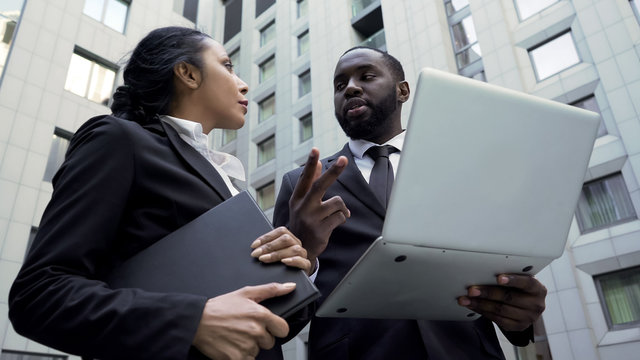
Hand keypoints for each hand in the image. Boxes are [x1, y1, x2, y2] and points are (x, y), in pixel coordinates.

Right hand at [192, 282, 294, 359]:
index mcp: (260, 315)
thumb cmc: (220, 307)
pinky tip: (232, 345)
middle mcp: (256, 331)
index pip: (283, 329)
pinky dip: (240, 356)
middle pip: (269, 342)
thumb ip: (271, 290)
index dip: (276, 328)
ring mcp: (247, 346)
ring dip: (249, 346)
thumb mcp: (246, 293)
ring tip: (235, 336)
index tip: (268, 327)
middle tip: (244, 329)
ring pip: (257, 351)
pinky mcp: (237, 358)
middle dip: (260, 337)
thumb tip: (290, 287)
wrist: (197, 321)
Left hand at [251, 227, 311, 274]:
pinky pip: (303, 261)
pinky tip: (283, 262)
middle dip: (269, 246)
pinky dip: (293, 261)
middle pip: (286, 239)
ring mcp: (303, 254)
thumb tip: (254, 248)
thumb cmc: (280, 264)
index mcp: (290, 238)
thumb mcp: (274, 253)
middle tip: (257, 254)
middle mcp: (297, 244)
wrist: (294, 277)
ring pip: (294, 249)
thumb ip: (268, 248)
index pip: (280, 231)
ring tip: (264, 259)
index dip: (266, 237)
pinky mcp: (306, 266)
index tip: (254, 245)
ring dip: (277, 254)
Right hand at [288, 148, 349, 264]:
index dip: (310, 163)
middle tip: (344, 159)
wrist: (299, 248)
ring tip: (336, 213)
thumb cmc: (303, 221)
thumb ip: (310, 183)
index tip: (315, 149)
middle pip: (320, 185)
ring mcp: (311, 219)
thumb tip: (318, 164)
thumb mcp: (302, 202)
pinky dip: (342, 217)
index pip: (305, 177)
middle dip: (334, 172)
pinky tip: (335, 222)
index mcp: (297, 198)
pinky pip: (341, 216)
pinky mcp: (321, 230)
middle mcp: (303, 207)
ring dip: (341, 208)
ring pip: (337, 202)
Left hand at [457, 274, 546, 331]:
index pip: (527, 283)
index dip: (513, 280)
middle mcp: (536, 305)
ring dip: (480, 304)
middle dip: (487, 293)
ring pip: (500, 310)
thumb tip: (486, 270)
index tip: (498, 278)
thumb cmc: (520, 289)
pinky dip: (482, 312)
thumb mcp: (521, 281)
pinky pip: (497, 320)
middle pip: (509, 298)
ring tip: (466, 299)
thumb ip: (510, 277)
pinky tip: (473, 306)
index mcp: (538, 289)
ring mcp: (528, 318)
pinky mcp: (518, 327)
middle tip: (472, 290)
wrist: (527, 307)